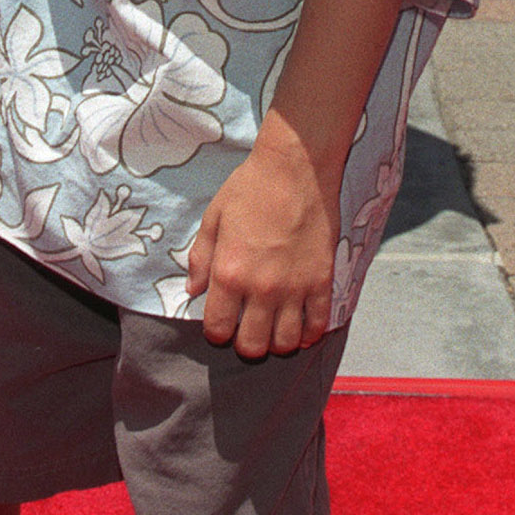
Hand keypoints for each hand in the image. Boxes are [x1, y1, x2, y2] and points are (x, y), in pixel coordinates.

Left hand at [184, 115, 337, 359]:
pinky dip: (309, 333)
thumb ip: (200, 258)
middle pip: (253, 345)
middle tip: (248, 330)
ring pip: (286, 342)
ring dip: (277, 342)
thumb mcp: (213, 218)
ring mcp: (295, 288)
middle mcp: (261, 288)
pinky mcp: (322, 281)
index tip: (222, 322)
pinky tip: (301, 327)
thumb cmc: (250, 188)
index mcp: (229, 273)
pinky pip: (318, 324)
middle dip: (246, 344)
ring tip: (274, 328)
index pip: (218, 329)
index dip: (217, 332)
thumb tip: (193, 290)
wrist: (296, 168)